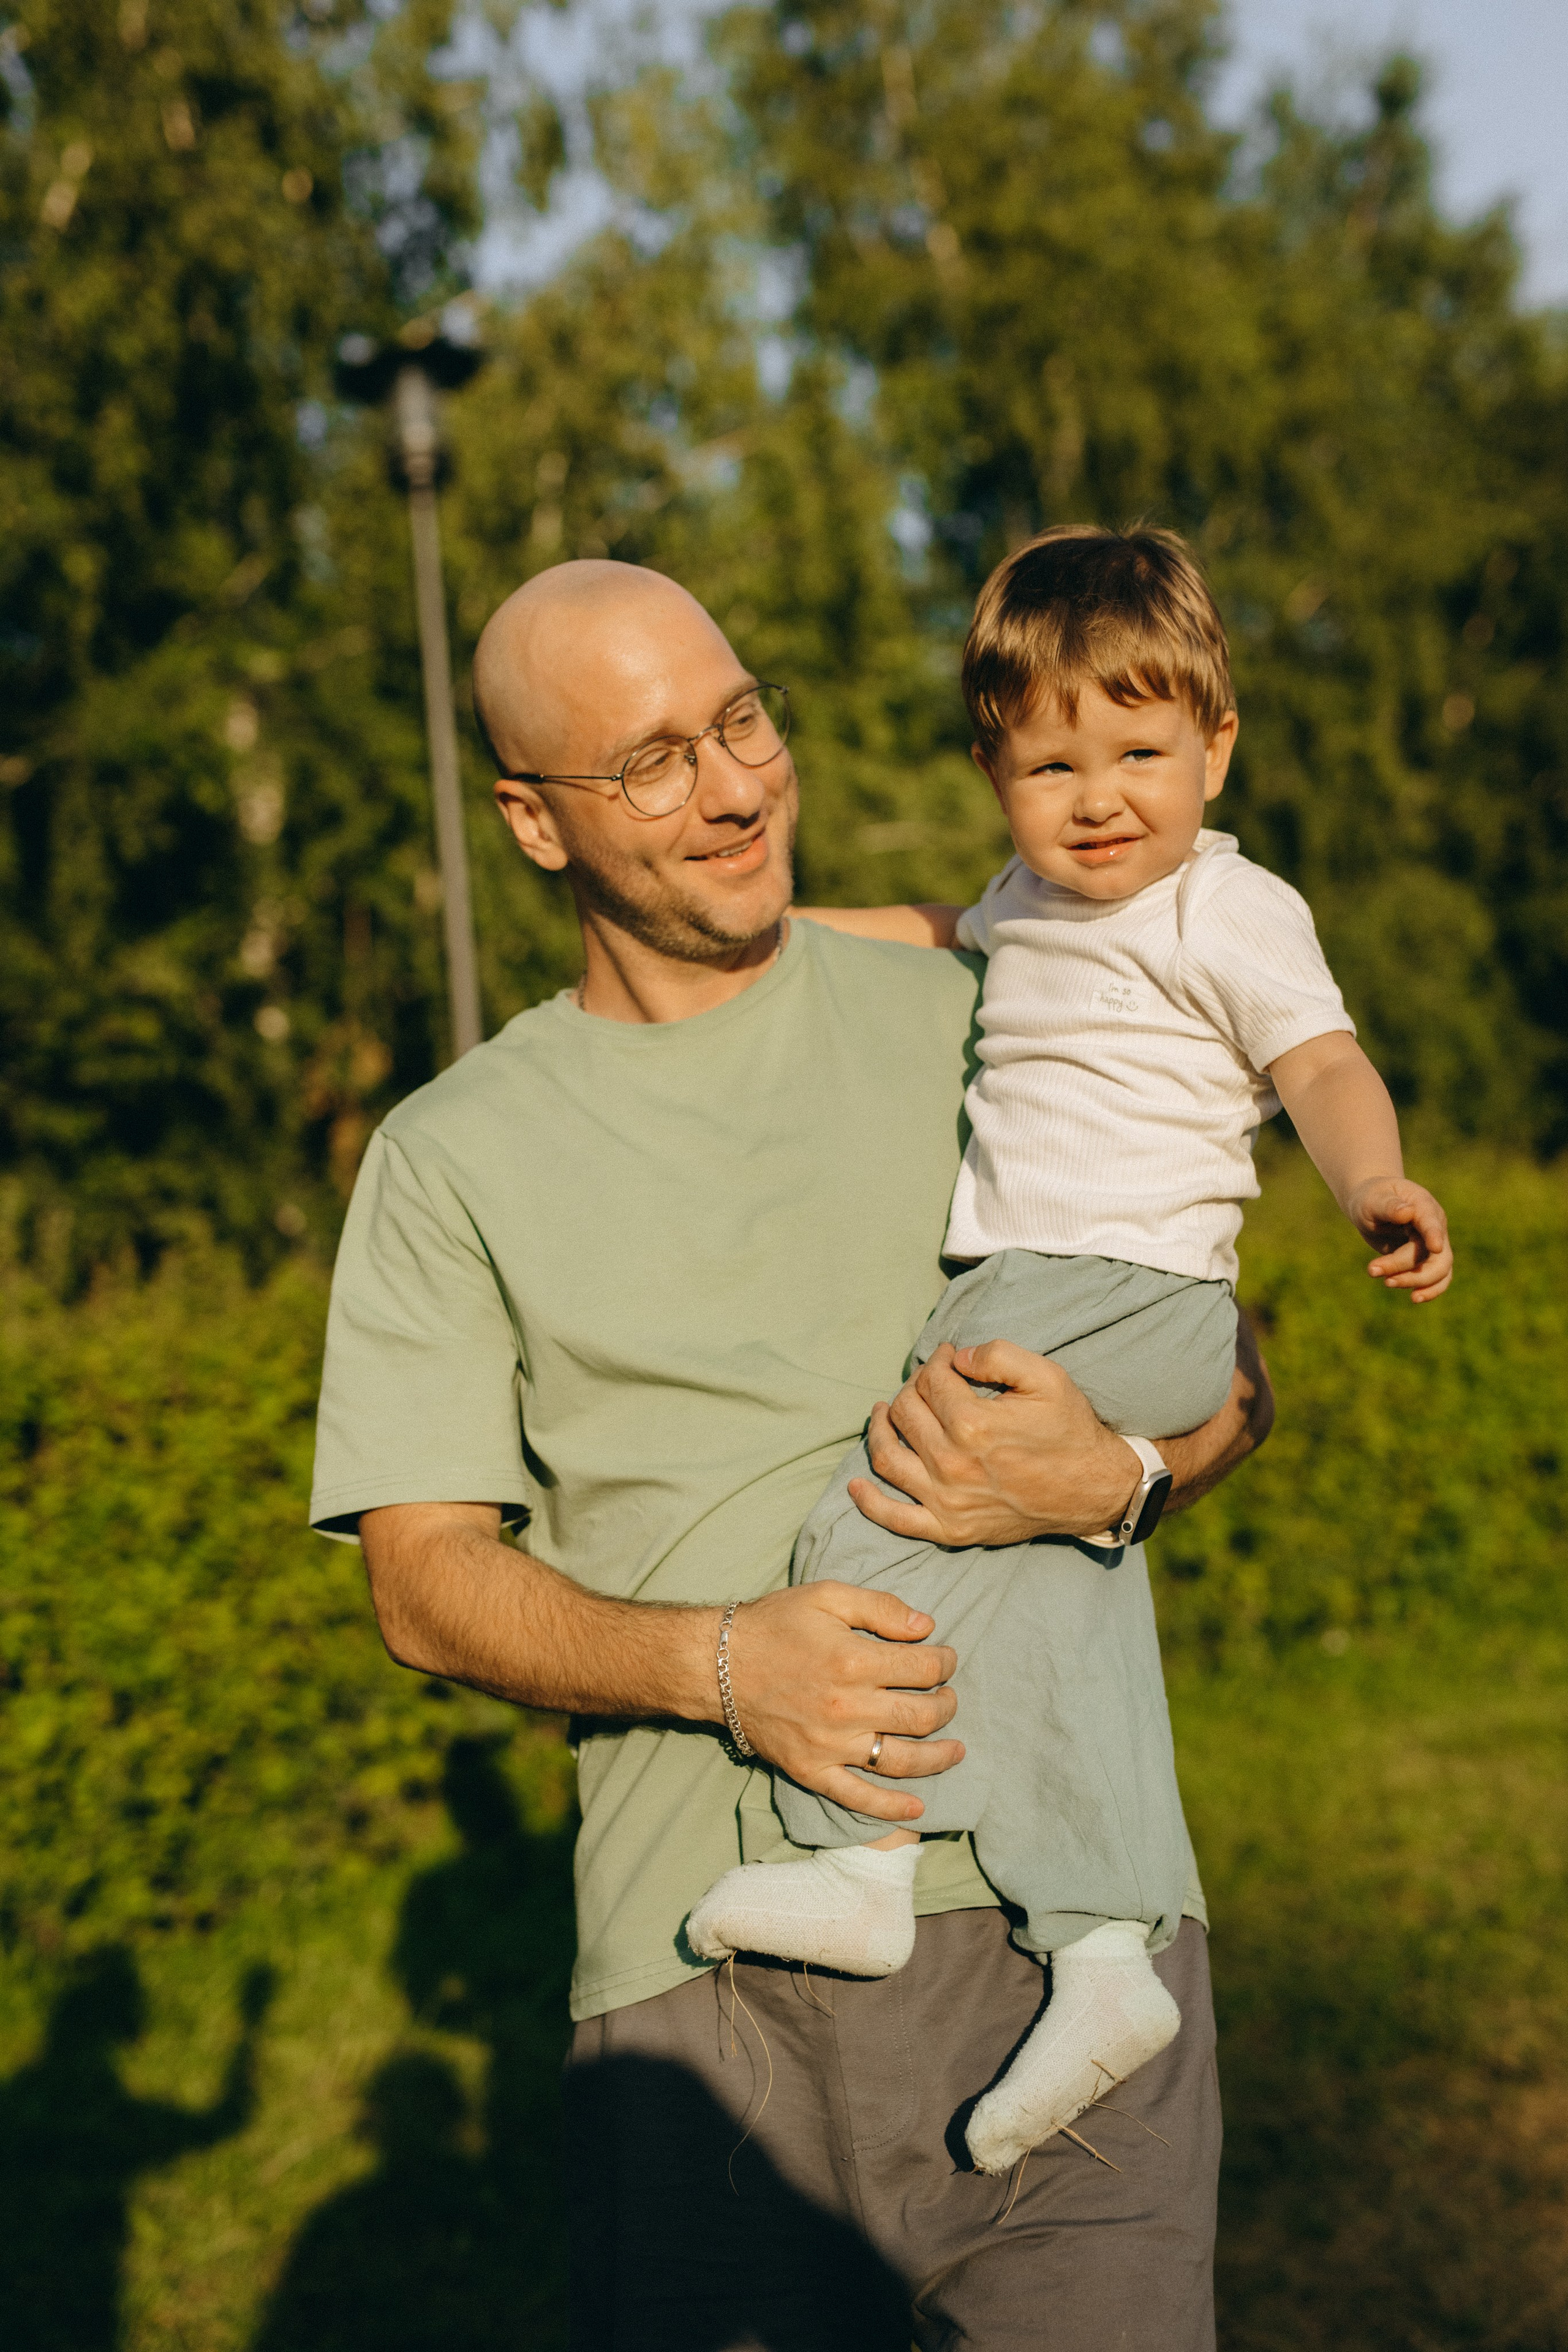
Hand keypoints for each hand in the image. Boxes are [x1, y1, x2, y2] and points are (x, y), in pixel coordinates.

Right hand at [722, 1581, 962, 1823]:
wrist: (717, 1665)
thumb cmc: (774, 1625)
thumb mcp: (827, 1596)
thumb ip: (881, 1608)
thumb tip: (927, 1628)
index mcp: (854, 1661)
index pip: (924, 1669)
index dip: (944, 1662)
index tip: (945, 1659)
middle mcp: (847, 1708)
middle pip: (921, 1716)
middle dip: (947, 1705)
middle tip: (949, 1697)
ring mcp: (830, 1745)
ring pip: (902, 1761)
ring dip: (938, 1757)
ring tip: (956, 1750)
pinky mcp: (811, 1770)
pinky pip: (858, 1797)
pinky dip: (891, 1808)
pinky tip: (918, 1808)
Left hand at [847, 1340, 1139, 1546]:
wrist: (1091, 1489)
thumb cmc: (1069, 1430)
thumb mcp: (1045, 1377)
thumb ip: (996, 1354)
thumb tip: (954, 1358)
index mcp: (973, 1424)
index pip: (930, 1381)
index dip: (936, 1361)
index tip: (946, 1357)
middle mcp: (951, 1464)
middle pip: (905, 1413)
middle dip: (912, 1388)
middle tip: (927, 1383)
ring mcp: (946, 1500)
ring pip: (887, 1458)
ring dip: (878, 1430)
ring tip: (883, 1413)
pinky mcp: (948, 1528)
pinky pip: (895, 1518)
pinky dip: (869, 1502)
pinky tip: (856, 1484)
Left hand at [1349, 1176, 1452, 1301]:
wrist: (1372, 1205)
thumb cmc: (1371, 1198)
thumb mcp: (1373, 1199)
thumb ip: (1389, 1206)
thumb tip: (1407, 1212)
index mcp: (1423, 1205)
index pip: (1432, 1221)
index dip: (1434, 1234)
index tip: (1435, 1248)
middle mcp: (1434, 1225)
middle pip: (1434, 1253)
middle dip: (1407, 1267)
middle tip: (1372, 1270)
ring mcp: (1433, 1244)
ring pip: (1438, 1270)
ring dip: (1413, 1280)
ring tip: (1386, 1282)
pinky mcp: (1426, 1259)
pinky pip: (1437, 1279)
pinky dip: (1429, 1290)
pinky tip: (1414, 1298)